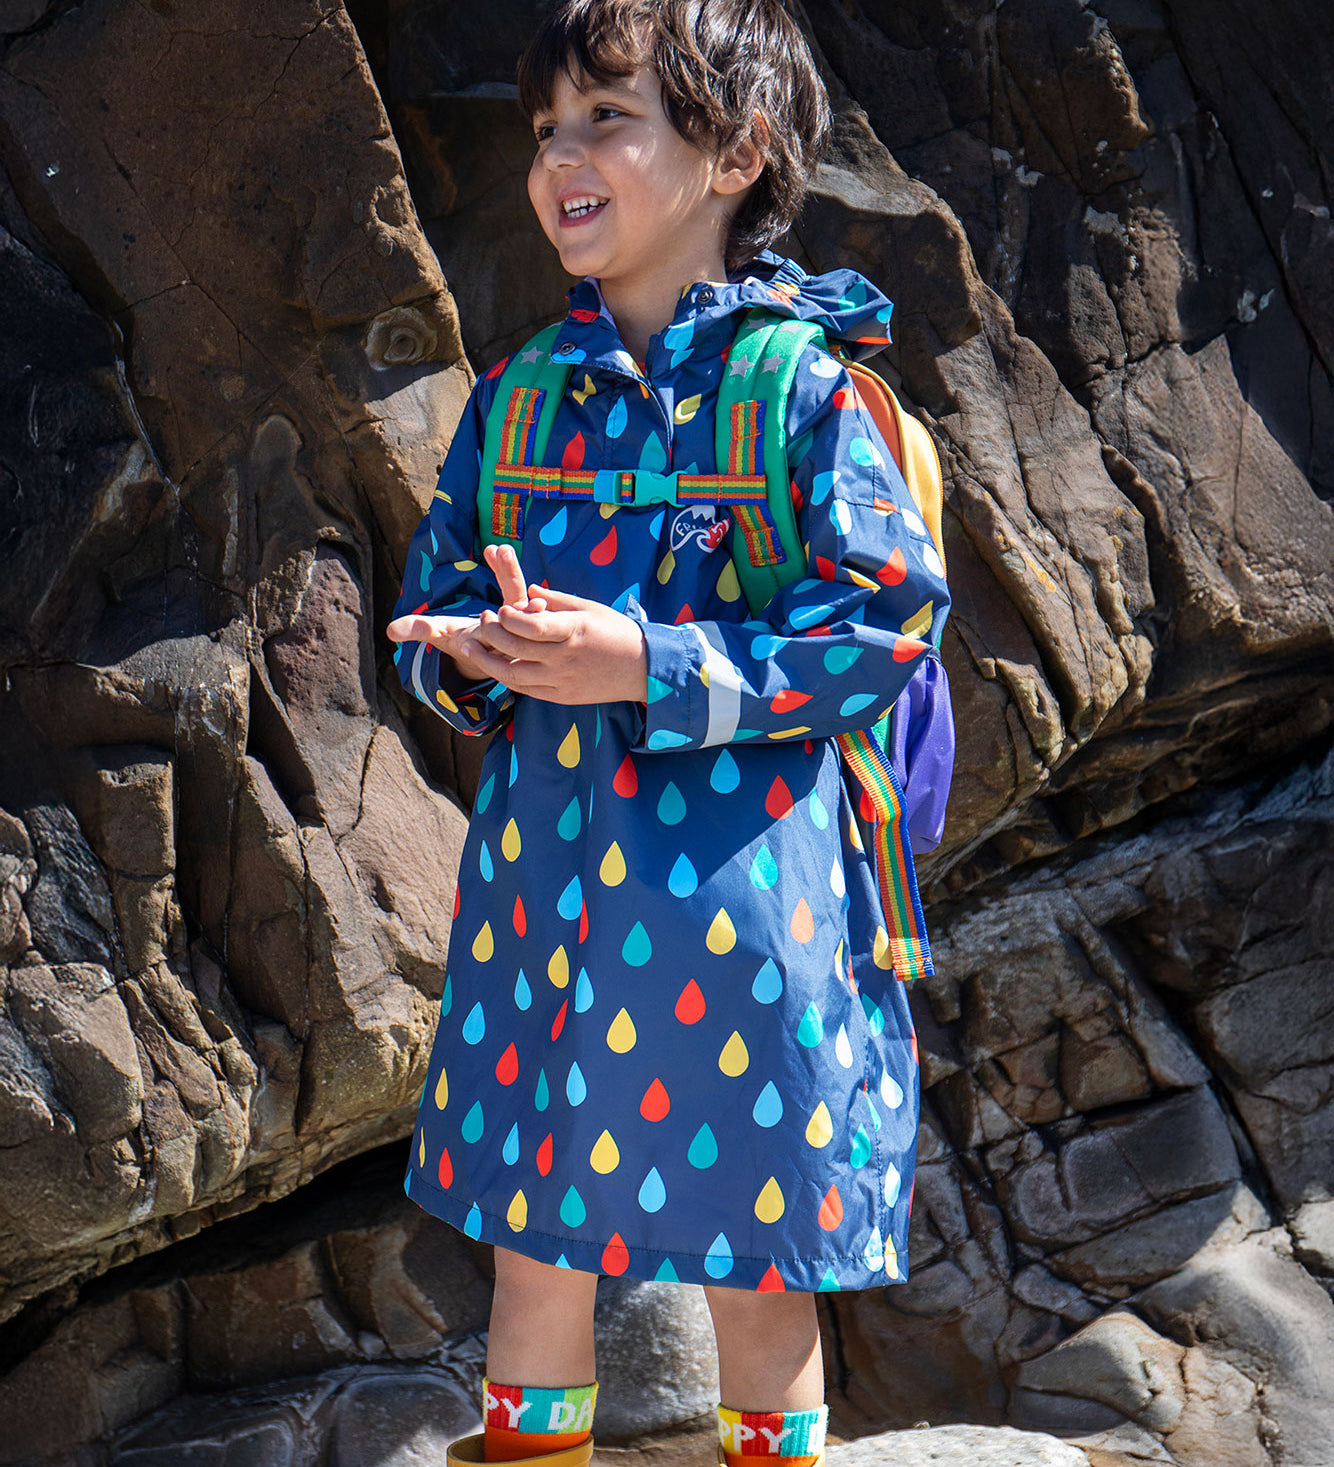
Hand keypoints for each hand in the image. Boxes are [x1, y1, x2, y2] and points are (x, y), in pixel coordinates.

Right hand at [386, 544, 535, 682]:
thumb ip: (419, 631)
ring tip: (501, 549)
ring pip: (520, 596)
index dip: (493, 626)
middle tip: (503, 552)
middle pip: (515, 611)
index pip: (493, 637)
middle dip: (509, 581)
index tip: (484, 613)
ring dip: (510, 571)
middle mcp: (509, 632)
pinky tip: (498, 551)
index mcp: (488, 644)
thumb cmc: (463, 642)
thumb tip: (391, 631)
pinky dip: (510, 570)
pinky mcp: (524, 607)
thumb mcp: (441, 636)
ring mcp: (519, 619)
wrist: (487, 650)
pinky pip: (522, 587)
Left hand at [464, 577, 648, 705]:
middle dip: (491, 633)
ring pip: (513, 674)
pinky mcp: (561, 696)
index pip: (530, 626)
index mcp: (573, 631)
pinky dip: (505, 678)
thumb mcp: (590, 608)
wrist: (642, 670)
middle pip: (515, 648)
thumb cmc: (617, 632)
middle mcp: (565, 658)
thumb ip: (556, 599)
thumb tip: (527, 589)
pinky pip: (525, 689)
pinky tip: (494, 666)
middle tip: (482, 619)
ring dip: (486, 660)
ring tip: (470, 647)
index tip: (500, 608)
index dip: (508, 617)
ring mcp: (562, 680)